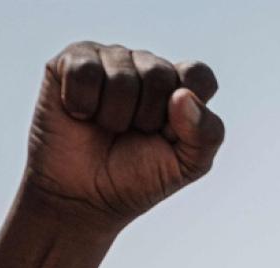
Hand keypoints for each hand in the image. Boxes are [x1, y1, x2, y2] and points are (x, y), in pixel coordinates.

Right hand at [25, 42, 224, 227]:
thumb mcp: (187, 165)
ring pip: (121, 76)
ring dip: (114, 116)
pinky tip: (81, 115)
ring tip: (107, 127)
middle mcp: (147, 67)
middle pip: (159, 74)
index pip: (199, 74)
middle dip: (146, 117)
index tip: (170, 133)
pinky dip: (82, 104)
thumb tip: (182, 96)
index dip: (187, 107)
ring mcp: (111, 60)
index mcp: (181, 88)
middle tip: (133, 134)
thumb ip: (206, 133)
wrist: (84, 196)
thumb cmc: (138, 177)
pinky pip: (84, 71)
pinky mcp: (72, 61)